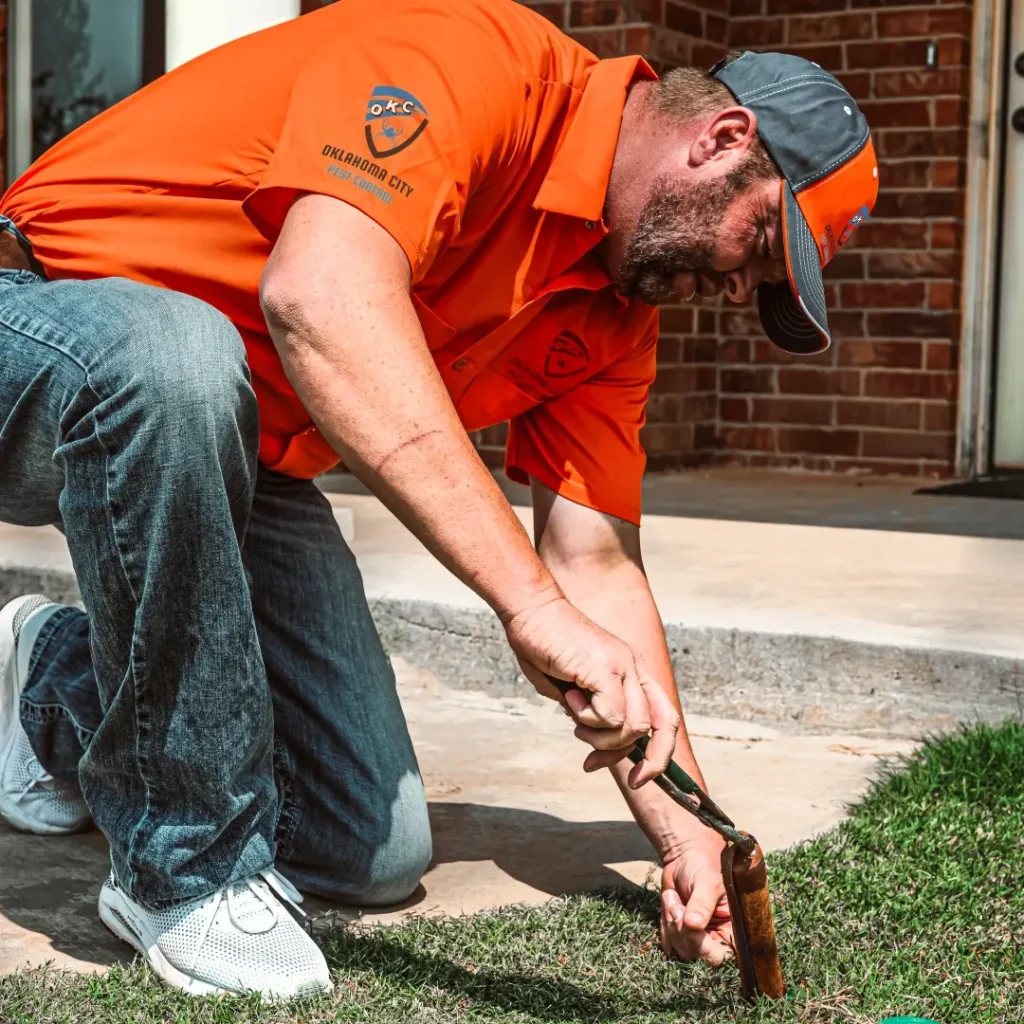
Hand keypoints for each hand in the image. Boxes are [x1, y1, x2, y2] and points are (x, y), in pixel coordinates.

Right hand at [504, 596, 679, 784]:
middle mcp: (634, 667)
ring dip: (598, 735)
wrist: (531, 610)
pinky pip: (611, 716)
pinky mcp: (607, 669)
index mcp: (631, 670)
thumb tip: (595, 738)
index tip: (636, 778)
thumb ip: (590, 710)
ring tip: (573, 711)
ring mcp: (624, 666)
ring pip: (633, 728)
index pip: (663, 718)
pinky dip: (587, 718)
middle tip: (597, 765)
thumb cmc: (544, 645)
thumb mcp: (572, 686)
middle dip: (644, 761)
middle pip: (662, 727)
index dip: (657, 754)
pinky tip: (570, 696)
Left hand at [660, 842, 733, 965]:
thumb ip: (702, 903)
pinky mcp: (681, 934)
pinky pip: (667, 942)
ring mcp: (698, 938)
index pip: (721, 956)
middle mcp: (716, 938)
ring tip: (672, 897)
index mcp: (732, 929)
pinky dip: (665, 922)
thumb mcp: (707, 881)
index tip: (692, 923)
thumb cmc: (703, 866)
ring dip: (671, 923)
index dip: (705, 947)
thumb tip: (694, 924)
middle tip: (677, 905)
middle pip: (697, 956)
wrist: (685, 858)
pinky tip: (669, 902)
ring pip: (680, 950)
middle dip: (682, 931)